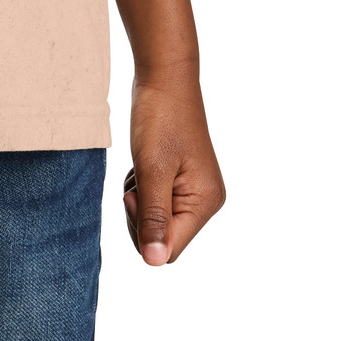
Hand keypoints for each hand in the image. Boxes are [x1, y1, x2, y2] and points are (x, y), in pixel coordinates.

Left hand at [123, 69, 225, 265]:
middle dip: (140, 216)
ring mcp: (194, 190)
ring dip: (139, 200)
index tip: (134, 196)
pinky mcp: (181, 179)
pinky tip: (142, 163)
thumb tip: (155, 263)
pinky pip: (155, 202)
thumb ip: (153, 218)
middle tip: (135, 181)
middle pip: (163, 239)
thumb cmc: (159, 118)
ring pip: (156, 221)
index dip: (144, 231)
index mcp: (205, 203)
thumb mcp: (151, 170)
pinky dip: (142, 188)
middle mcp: (205, 201)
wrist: (163, 76)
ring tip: (141, 167)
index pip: (170, 249)